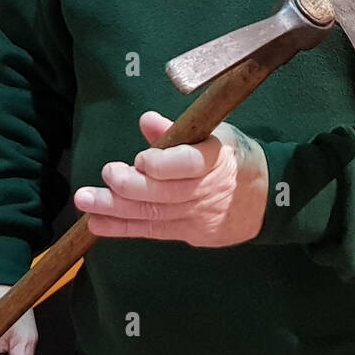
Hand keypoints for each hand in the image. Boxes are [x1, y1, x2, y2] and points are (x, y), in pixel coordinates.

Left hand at [74, 111, 268, 246]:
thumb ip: (178, 131)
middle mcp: (207, 191)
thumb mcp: (216, 135)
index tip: (141, 159)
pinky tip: (98, 223)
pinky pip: (153, 232)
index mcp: (217, 159)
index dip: (163, 164)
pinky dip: (123, 228)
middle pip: (165, 194)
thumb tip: (146, 121)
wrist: (268, 199)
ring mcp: (198, 216)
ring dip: (116, 209)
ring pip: (154, 215)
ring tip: (86, 202)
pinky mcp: (191, 234)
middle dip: (130, 187)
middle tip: (105, 176)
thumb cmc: (235, 158)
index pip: (189, 164)